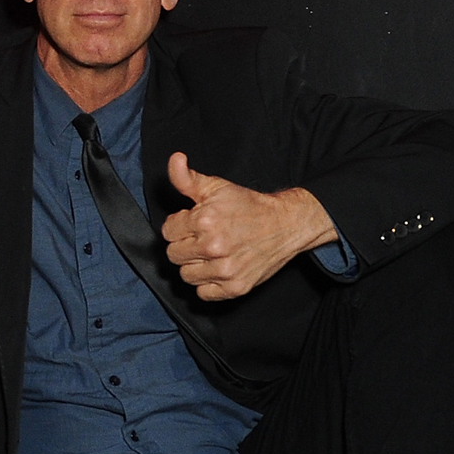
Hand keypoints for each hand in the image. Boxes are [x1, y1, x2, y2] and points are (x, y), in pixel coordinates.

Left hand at [161, 153, 338, 300]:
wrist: (285, 224)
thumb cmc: (250, 206)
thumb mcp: (217, 186)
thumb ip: (187, 178)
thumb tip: (175, 160)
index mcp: (205, 221)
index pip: (168, 232)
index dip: (179, 225)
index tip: (193, 223)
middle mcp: (213, 247)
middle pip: (174, 255)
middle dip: (185, 244)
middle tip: (202, 237)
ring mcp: (224, 270)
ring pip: (186, 275)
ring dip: (194, 265)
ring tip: (210, 253)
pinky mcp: (235, 288)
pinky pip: (203, 293)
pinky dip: (208, 284)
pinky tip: (217, 268)